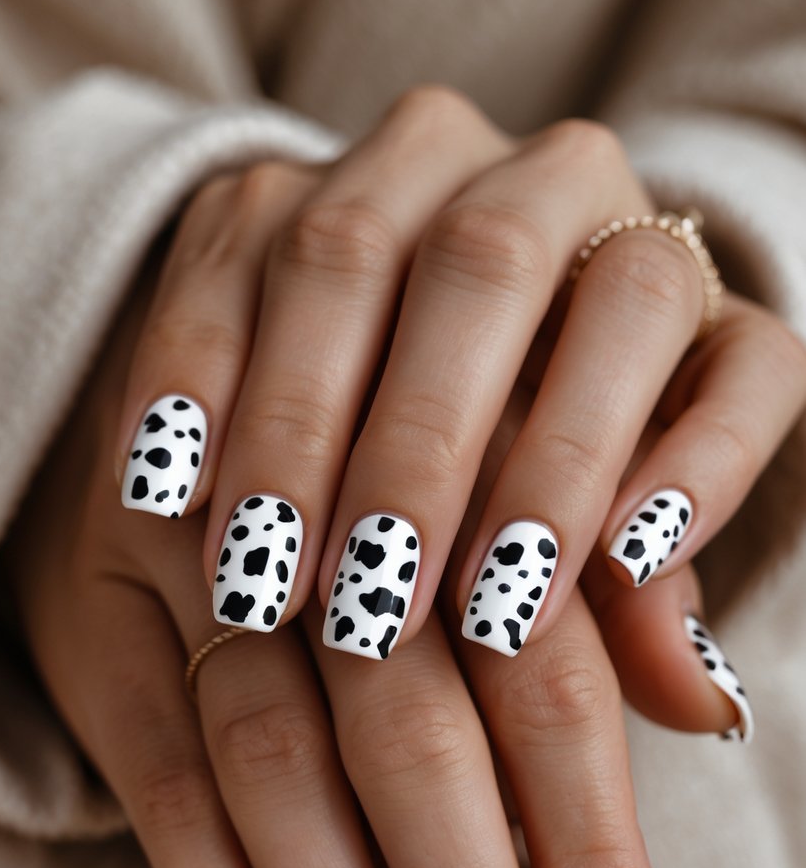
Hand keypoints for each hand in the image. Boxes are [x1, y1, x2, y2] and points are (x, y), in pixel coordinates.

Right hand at [5, 247, 668, 867]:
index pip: (543, 671)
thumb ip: (610, 586)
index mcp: (466, 451)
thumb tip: (713, 707)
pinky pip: (153, 768)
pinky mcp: (112, 606)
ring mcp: (200, 546)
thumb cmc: (403, 416)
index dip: (584, 839)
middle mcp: (333, 503)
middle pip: (407, 726)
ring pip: (272, 760)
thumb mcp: (524, 462)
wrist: (217, 323)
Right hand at [114, 86, 804, 672]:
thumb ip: (651, 598)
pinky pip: (216, 265)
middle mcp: (532, 172)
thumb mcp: (615, 523)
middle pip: (487, 265)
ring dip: (294, 428)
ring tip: (261, 572)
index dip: (584, 454)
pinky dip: (190, 379)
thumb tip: (701, 703)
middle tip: (373, 608)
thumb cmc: (553, 461)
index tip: (528, 605)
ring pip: (340, 255)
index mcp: (650, 250)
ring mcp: (396, 164)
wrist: (443, 351)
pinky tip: (166, 489)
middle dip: (423, 449)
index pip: (642, 307)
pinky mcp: (272, 186)